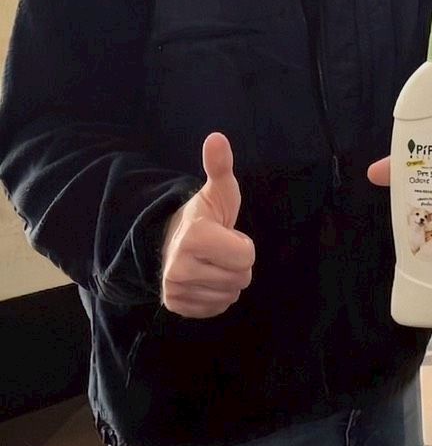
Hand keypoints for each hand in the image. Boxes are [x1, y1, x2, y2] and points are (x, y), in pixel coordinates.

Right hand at [161, 133, 254, 318]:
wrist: (170, 241)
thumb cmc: (205, 217)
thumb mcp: (217, 192)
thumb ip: (220, 167)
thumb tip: (217, 138)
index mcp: (194, 238)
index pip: (247, 257)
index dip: (242, 245)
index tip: (226, 235)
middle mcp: (179, 267)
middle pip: (242, 278)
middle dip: (237, 264)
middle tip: (219, 250)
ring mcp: (175, 289)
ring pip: (231, 295)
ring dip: (227, 280)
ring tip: (211, 262)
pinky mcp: (175, 305)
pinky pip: (217, 308)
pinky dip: (216, 295)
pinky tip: (205, 278)